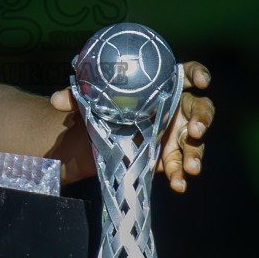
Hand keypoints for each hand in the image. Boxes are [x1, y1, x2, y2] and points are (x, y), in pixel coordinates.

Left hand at [49, 60, 214, 192]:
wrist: (99, 135)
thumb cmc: (104, 106)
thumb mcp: (91, 98)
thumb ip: (77, 95)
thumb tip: (56, 99)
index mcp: (162, 85)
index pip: (187, 73)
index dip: (198, 74)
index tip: (202, 82)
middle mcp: (175, 108)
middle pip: (200, 108)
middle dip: (202, 119)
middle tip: (193, 130)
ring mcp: (175, 134)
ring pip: (195, 141)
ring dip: (196, 153)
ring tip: (191, 167)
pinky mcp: (170, 156)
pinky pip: (181, 165)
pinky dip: (180, 175)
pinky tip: (178, 184)